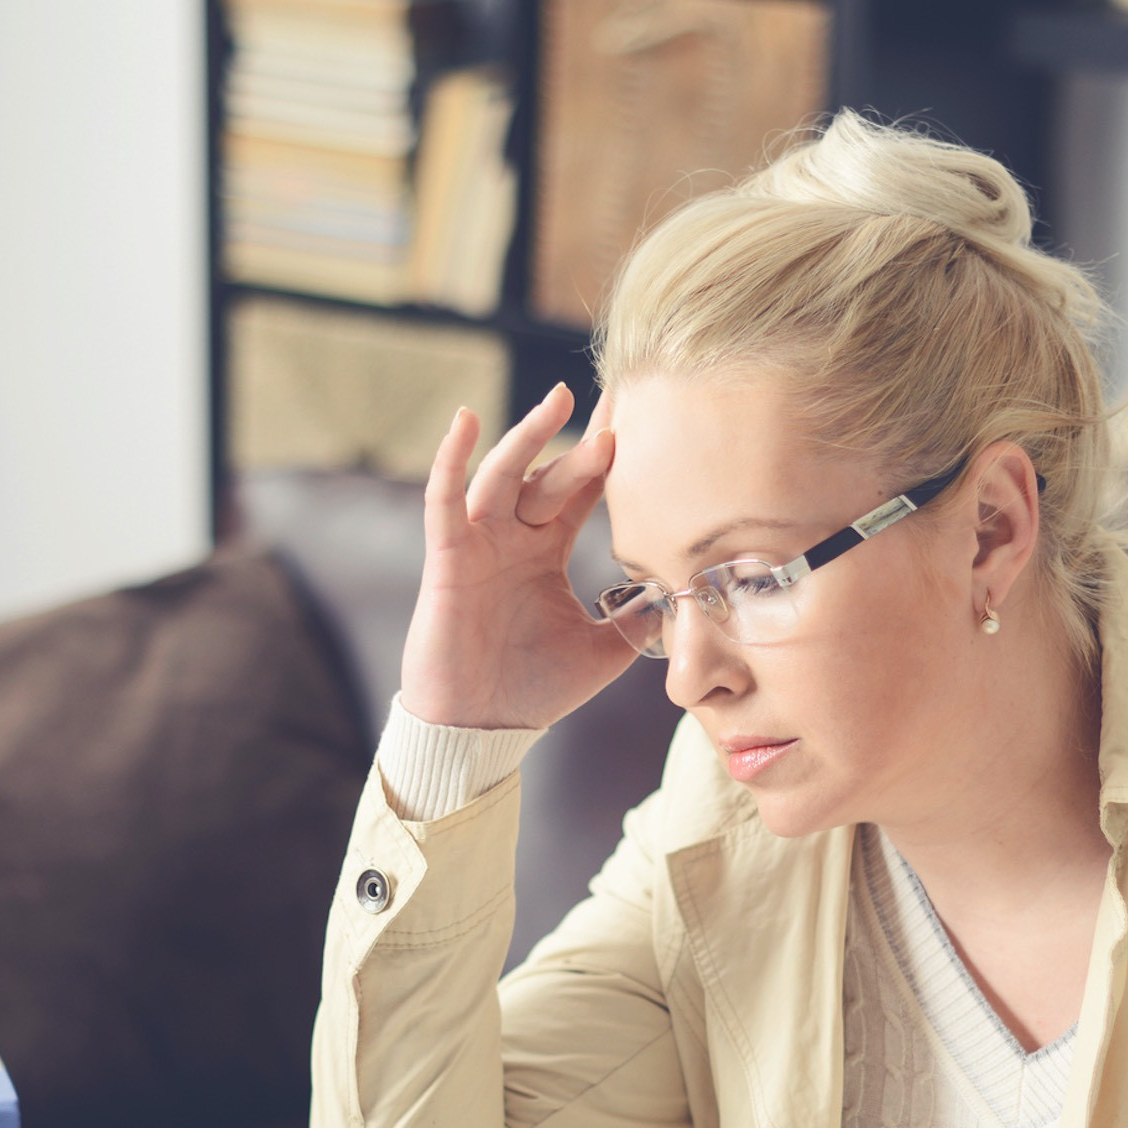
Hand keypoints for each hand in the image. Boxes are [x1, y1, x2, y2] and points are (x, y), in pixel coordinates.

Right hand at [400, 382, 634, 730]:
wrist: (480, 728)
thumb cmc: (532, 691)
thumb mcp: (602, 653)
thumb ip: (637, 623)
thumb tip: (683, 599)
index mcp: (546, 553)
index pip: (579, 494)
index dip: (605, 463)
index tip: (638, 425)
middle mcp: (513, 539)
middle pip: (548, 477)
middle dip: (581, 446)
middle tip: (618, 410)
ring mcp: (478, 544)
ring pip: (502, 475)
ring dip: (529, 436)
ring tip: (559, 400)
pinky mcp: (447, 558)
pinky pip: (445, 500)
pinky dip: (451, 459)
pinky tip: (465, 421)